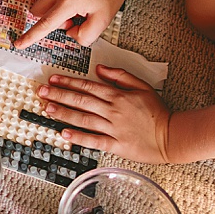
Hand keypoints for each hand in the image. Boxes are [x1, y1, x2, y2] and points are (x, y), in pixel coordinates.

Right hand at [15, 0, 134, 48]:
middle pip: (38, 12)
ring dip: (57, 7)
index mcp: (69, 1)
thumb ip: (83, 36)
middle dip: (51, 19)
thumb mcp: (102, 22)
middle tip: (74, 17)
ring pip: (44, 1)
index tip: (18, 43)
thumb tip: (69, 31)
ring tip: (79, 3)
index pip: (45, 24)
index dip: (31, 36)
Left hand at [37, 67, 173, 163]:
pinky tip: (64, 133)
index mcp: (118, 95)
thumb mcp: (142, 86)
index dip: (68, 82)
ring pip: (84, 119)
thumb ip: (120, 75)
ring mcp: (113, 128)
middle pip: (81, 101)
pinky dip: (78, 137)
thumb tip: (99, 68)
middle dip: (59, 95)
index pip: (88, 86)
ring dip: (63, 113)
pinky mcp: (116, 145)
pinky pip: (94, 140)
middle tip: (42, 92)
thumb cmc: (157, 112)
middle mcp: (113, 111)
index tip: (53, 79)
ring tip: (47, 109)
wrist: (172, 135)